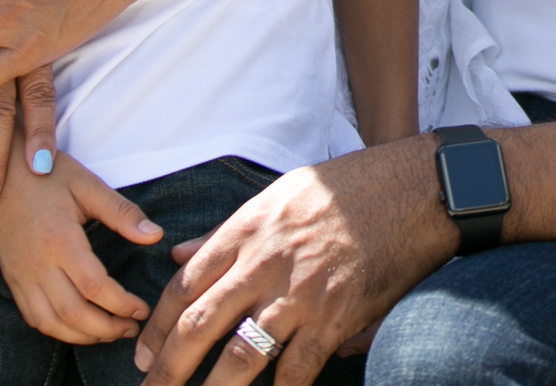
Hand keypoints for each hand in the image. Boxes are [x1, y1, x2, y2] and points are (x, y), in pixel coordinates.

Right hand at [0, 146, 166, 344]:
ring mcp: (21, 275)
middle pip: (74, 313)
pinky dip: (57, 330)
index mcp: (60, 240)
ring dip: (83, 336)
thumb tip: (156, 236)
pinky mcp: (12, 279)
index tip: (142, 309)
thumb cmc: (45, 173)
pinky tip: (78, 327)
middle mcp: (38, 264)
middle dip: (107, 329)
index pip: (95, 287)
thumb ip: (122, 212)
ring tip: (110, 333)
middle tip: (132, 329)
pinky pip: (33, 316)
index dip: (122, 305)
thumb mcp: (87, 184)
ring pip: (51, 322)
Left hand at [136, 138, 457, 385]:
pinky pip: (296, 370)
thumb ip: (224, 232)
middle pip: (199, 323)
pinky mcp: (335, 319)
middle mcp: (264, 263)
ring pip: (240, 355)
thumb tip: (177, 254)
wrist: (411, 189)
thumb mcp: (275, 195)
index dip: (157, 325)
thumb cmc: (345, 189)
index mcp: (246, 230)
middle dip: (168, 367)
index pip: (184, 284)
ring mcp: (299, 294)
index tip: (144, 353)